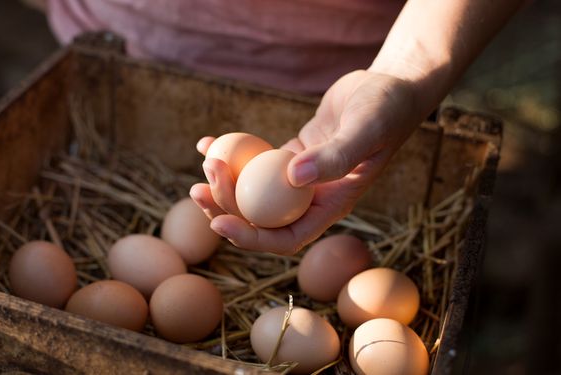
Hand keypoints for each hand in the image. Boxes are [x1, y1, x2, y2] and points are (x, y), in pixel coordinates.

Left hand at [190, 70, 425, 254]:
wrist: (390, 88)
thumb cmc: (386, 110)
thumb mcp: (366, 130)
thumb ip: (336, 156)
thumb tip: (292, 178)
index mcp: (331, 205)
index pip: (286, 238)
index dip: (250, 238)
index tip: (218, 222)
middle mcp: (312, 198)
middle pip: (261, 218)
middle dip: (226, 207)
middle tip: (200, 186)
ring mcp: (299, 178)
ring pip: (254, 192)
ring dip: (224, 184)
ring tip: (205, 162)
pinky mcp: (291, 155)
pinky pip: (255, 163)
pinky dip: (231, 156)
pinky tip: (208, 142)